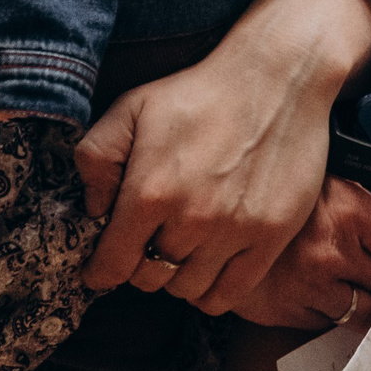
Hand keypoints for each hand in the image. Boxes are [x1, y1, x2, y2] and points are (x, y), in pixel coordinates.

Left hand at [75, 0, 370, 314]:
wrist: (275, 77)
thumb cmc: (199, 92)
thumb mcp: (131, 107)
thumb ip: (96, 157)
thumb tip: (95, 209)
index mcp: (150, 191)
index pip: (112, 264)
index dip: (100, 270)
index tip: (101, 268)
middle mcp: (191, 219)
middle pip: (149, 278)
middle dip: (140, 263)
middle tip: (147, 241)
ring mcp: (234, 231)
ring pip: (187, 290)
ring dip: (176, 275)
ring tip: (180, 247)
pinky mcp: (271, 236)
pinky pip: (230, 294)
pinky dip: (212, 290)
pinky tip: (209, 264)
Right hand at [224, 177, 370, 328]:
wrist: (211, 216)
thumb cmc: (269, 189)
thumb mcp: (324, 177)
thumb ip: (361, 202)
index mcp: (348, 208)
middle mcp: (333, 250)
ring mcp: (311, 284)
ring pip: (365, 311)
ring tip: (368, 290)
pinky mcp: (290, 310)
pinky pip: (331, 323)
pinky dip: (338, 314)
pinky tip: (332, 295)